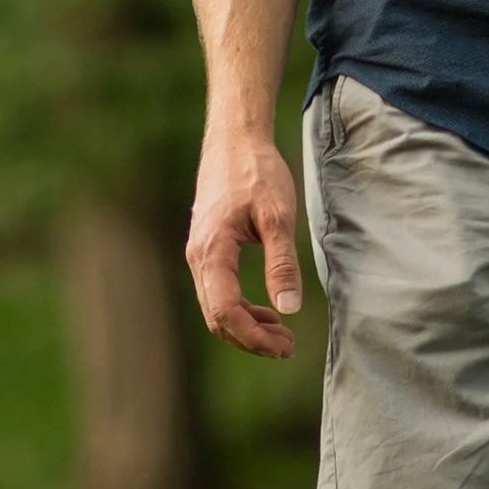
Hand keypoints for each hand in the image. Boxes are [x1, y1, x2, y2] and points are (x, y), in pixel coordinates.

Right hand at [185, 123, 303, 356]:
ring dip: (247, 327)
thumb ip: (282, 263)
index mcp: (212, 251)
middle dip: (251, 339)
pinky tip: (267, 311)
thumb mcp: (278, 216)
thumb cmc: (257, 172)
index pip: (225, 311)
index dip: (253, 337)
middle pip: (217, 317)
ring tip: (282, 335)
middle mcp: (198, 257)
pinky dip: (241, 309)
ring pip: (216, 308)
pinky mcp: (208, 250)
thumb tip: (289, 308)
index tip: (284, 347)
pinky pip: (218, 292)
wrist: (235, 140)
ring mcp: (200, 254)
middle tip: (288, 348)